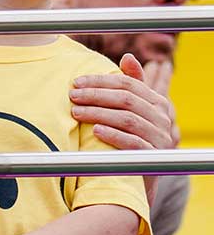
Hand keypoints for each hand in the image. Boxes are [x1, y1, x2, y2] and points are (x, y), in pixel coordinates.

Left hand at [69, 53, 174, 205]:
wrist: (139, 178)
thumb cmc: (132, 136)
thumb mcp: (134, 110)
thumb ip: (132, 84)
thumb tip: (128, 56)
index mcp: (158, 102)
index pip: (127, 83)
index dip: (100, 80)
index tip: (76, 82)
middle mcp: (163, 118)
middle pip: (125, 99)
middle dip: (95, 95)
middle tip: (72, 95)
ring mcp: (161, 138)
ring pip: (127, 119)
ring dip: (98, 113)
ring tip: (76, 112)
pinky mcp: (154, 157)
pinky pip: (133, 143)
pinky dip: (113, 134)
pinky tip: (95, 130)